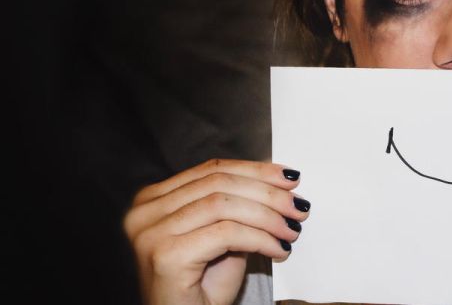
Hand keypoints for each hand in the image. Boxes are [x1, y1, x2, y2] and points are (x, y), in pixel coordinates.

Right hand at [123, 159, 310, 304]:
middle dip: (268, 193)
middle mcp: (144, 212)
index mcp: (153, 200)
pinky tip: (278, 249)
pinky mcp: (165, 255)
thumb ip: (237, 206)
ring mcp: (150, 233)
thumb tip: (279, 182)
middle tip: (299, 206)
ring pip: (224, 205)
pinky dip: (260, 238)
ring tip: (292, 230)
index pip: (212, 170)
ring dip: (268, 217)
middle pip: (219, 183)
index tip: (290, 178)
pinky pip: (227, 233)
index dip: (255, 171)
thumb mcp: (222, 237)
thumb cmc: (202, 289)